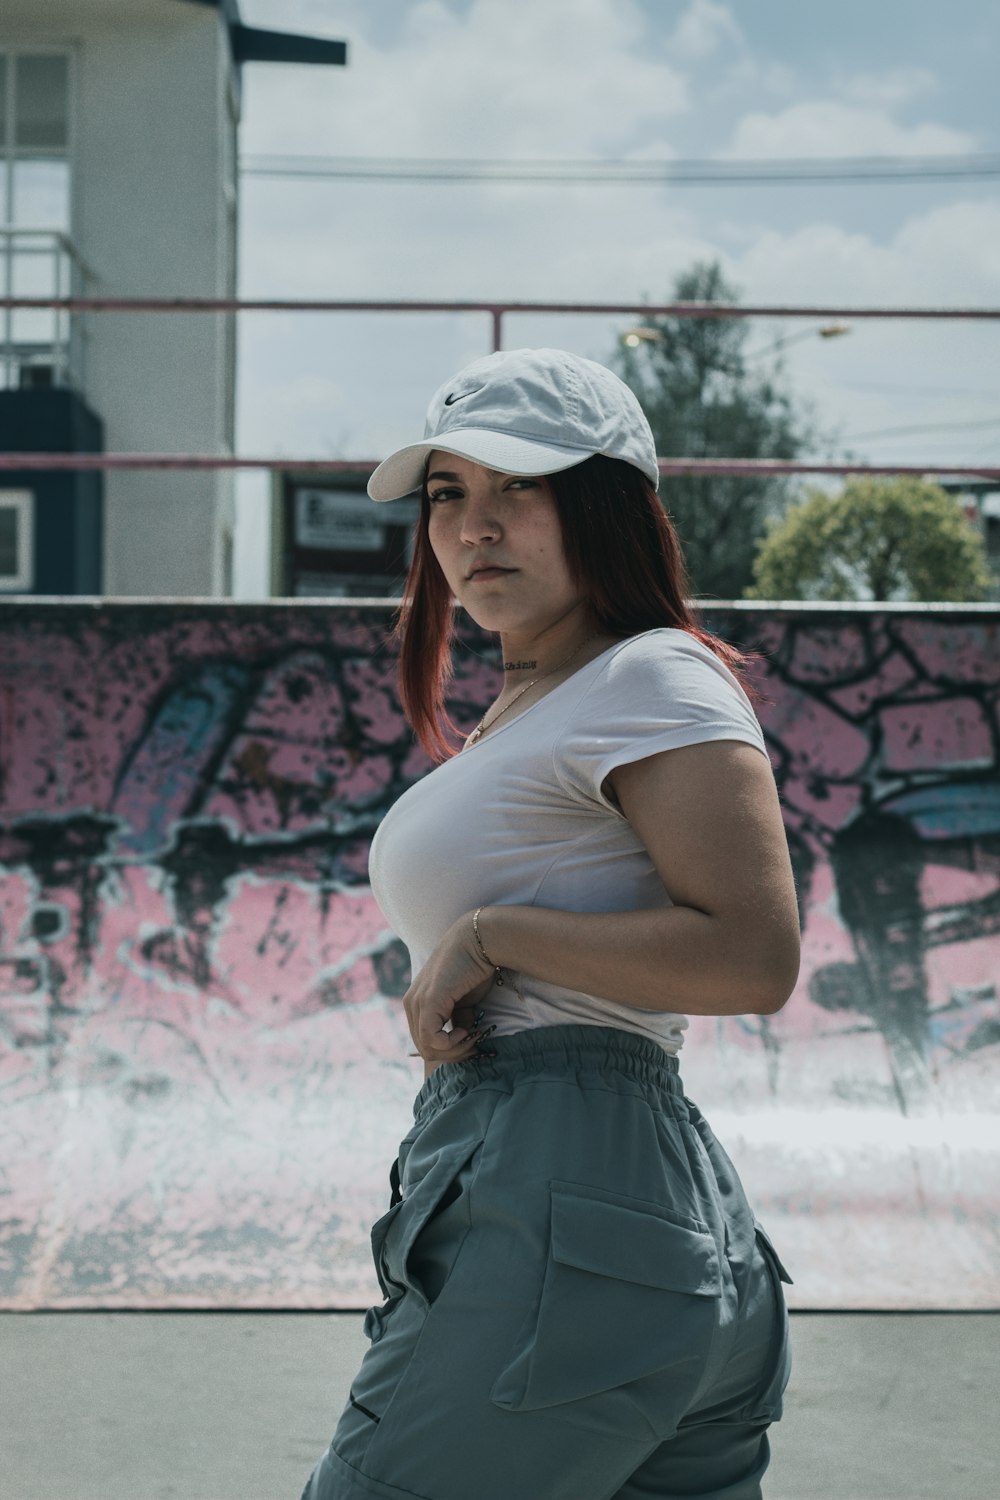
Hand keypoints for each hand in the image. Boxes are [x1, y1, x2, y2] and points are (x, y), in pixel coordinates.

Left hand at [403, 912, 496, 1062]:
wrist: (477, 941)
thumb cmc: (473, 967)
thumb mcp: (464, 1002)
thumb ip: (458, 1020)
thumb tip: (460, 1037)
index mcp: (416, 1002)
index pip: (424, 1040)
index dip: (448, 1048)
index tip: (471, 1040)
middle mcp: (411, 1003)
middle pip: (424, 1048)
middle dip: (452, 1052)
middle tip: (474, 1042)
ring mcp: (416, 1002)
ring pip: (427, 1047)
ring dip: (454, 1048)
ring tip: (472, 1035)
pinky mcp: (427, 1002)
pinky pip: (430, 1038)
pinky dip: (450, 1042)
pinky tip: (464, 1031)